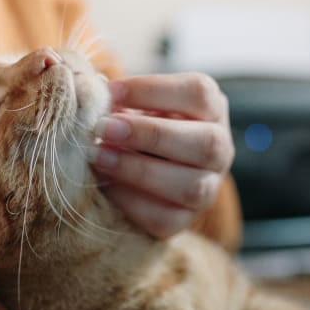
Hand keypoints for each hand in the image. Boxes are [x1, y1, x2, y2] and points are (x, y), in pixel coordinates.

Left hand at [90, 72, 234, 238]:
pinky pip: (165, 218)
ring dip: (139, 171)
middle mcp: (220, 149)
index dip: (153, 89)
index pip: (198, 92)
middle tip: (103, 128)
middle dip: (150, 134)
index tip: (110, 91)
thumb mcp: (134, 104)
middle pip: (205, 142)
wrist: (138, 172)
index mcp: (211, 109)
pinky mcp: (185, 220)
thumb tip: (90, 90)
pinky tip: (105, 186)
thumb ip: (118, 98)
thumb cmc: (136, 125)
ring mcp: (208, 189)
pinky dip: (130, 201)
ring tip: (98, 157)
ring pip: (191, 187)